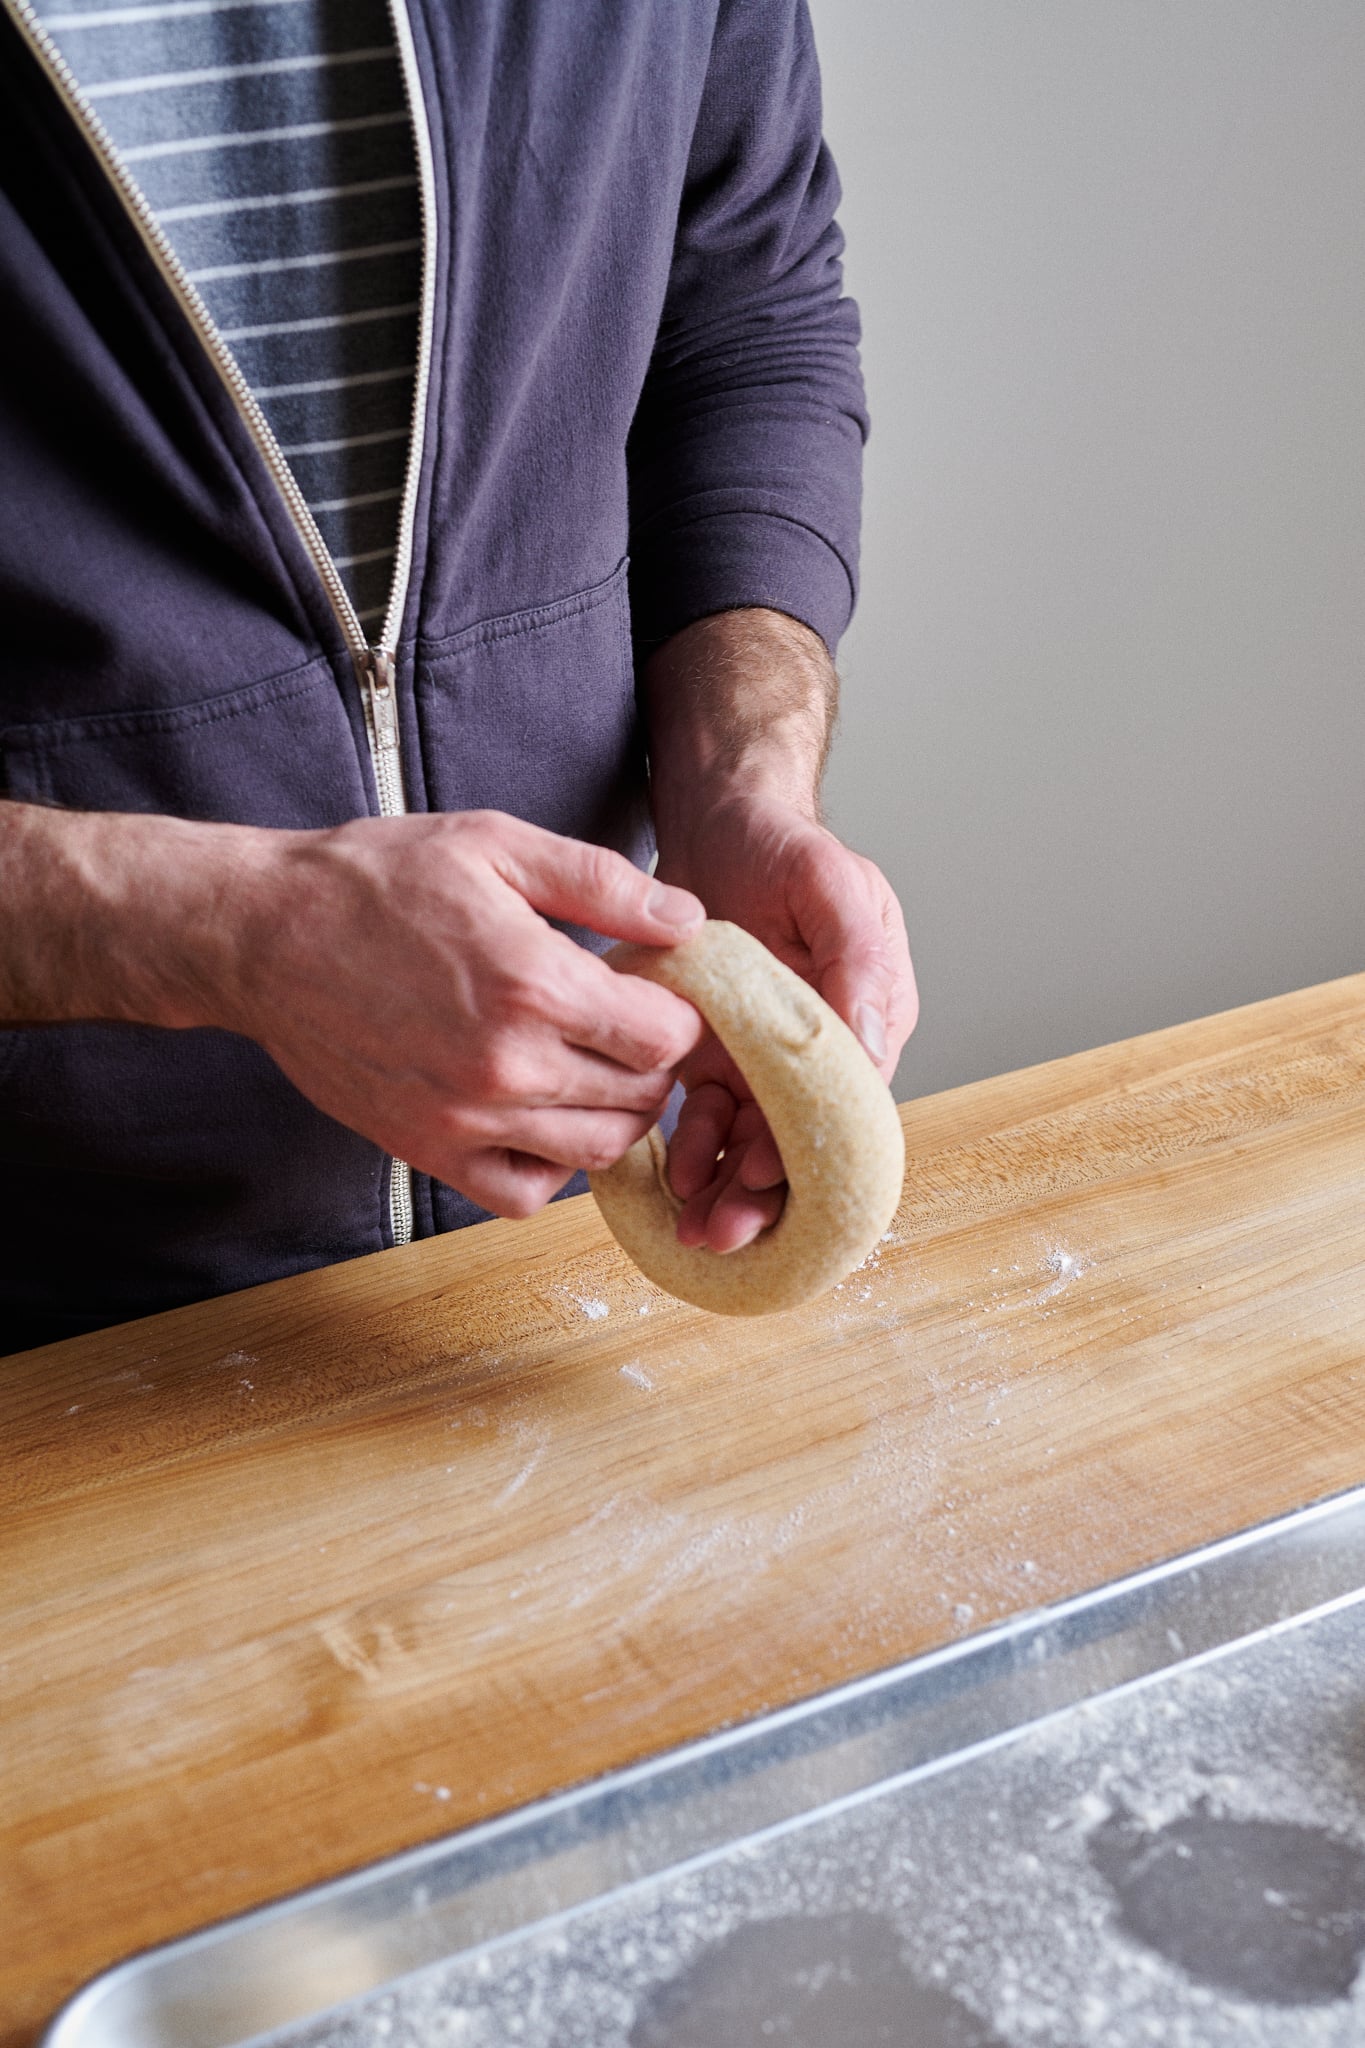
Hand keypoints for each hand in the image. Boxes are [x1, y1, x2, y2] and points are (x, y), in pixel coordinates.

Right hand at [220, 812, 707, 1215]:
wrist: (262, 935)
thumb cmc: (374, 880)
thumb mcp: (495, 845)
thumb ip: (602, 881)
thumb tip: (688, 918)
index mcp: (534, 984)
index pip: (667, 1038)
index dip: (676, 1012)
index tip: (649, 989)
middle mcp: (507, 1066)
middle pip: (642, 1098)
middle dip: (653, 1062)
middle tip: (624, 1025)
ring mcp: (466, 1119)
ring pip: (597, 1153)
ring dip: (615, 1115)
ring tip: (594, 1068)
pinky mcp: (428, 1151)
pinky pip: (525, 1193)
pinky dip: (551, 1168)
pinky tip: (542, 1117)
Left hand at [657, 789, 916, 1251]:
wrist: (720, 819)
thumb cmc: (784, 845)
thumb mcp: (831, 884)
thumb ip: (856, 957)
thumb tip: (874, 1038)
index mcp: (869, 1013)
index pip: (848, 1102)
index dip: (808, 1148)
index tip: (764, 1176)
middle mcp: (821, 1048)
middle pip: (801, 1139)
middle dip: (763, 1193)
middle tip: (720, 1232)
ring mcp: (766, 1057)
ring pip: (754, 1143)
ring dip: (726, 1187)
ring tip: (691, 1226)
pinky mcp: (718, 1056)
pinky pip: (711, 1119)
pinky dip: (693, 1150)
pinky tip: (669, 1175)